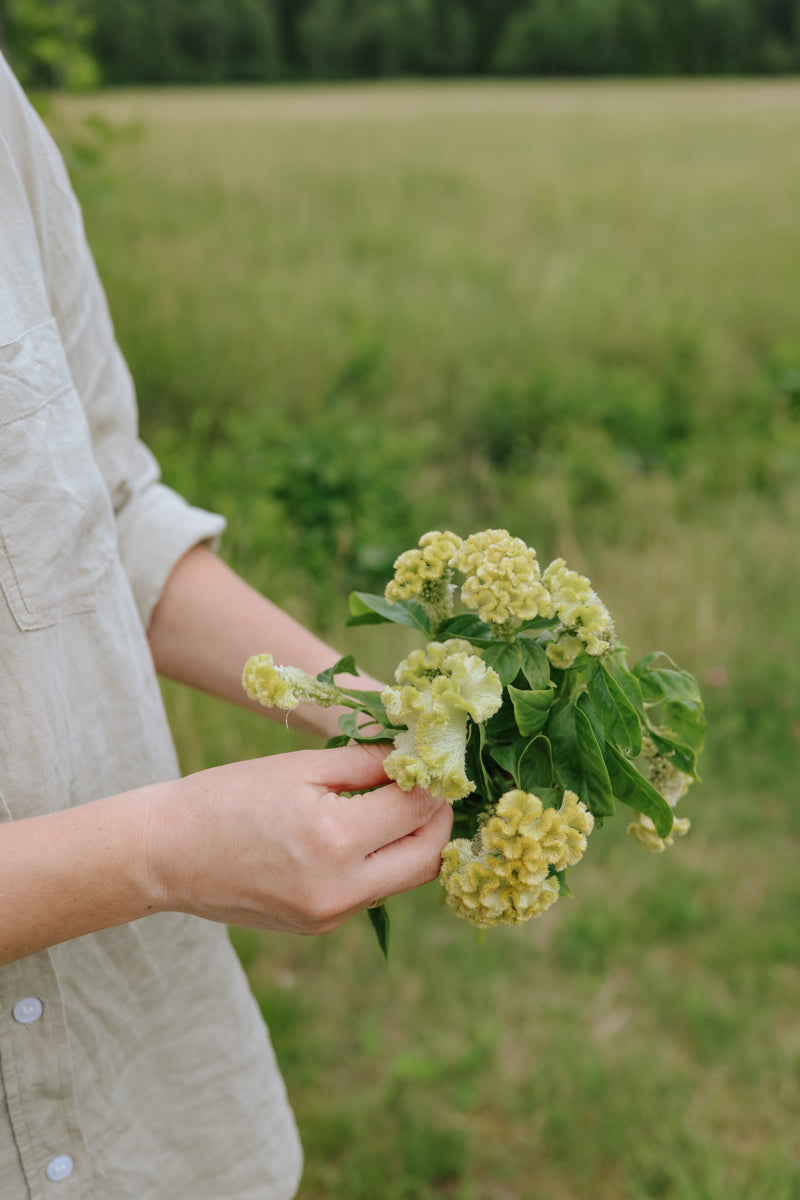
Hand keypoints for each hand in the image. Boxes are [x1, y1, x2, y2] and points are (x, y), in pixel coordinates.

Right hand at [144, 743, 453, 934]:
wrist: (167, 854)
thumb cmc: (229, 798)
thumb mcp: (301, 768)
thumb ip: (366, 765)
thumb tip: (417, 760)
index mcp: (335, 839)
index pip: (417, 809)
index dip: (433, 781)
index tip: (437, 760)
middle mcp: (340, 889)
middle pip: (426, 858)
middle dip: (438, 819)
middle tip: (432, 786)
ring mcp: (330, 916)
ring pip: (402, 879)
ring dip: (412, 842)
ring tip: (399, 804)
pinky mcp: (318, 927)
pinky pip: (370, 892)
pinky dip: (380, 862)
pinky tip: (361, 833)